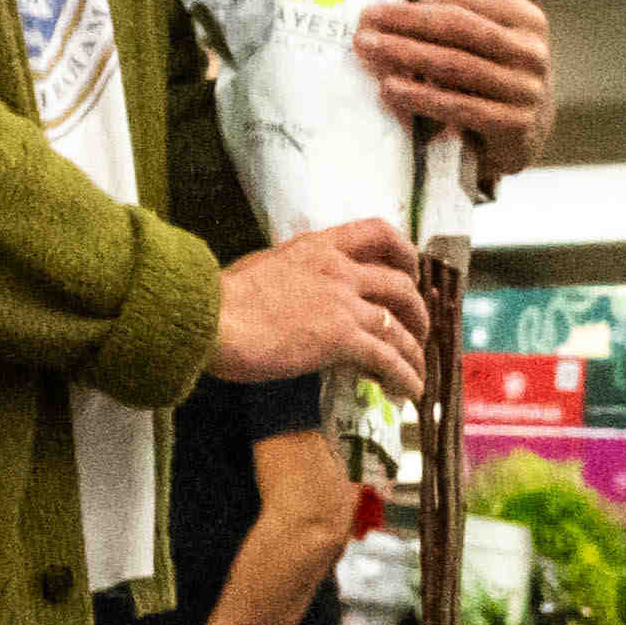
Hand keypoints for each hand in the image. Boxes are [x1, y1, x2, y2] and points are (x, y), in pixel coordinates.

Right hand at [215, 220, 429, 396]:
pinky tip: (410, 392)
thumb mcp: (264, 267)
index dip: (406, 253)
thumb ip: (294, 272)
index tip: (413, 272)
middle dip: (418, 312)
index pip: (378, 232)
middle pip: (402, 286)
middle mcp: (338, 270)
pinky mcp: (340, 339)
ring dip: (415, 353)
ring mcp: (343, 304)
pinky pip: (388, 359)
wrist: (207, 319)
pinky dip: (406, 377)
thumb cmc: (220, 299)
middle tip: (417, 332)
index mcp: (318, 247)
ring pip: (400, 328)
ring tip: (417, 372)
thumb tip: (300, 287)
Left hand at [355, 0, 553, 183]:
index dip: (424, 1)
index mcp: (528, 19)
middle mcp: (533, 53)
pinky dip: (422, 99)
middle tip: (362, 23)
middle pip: (458, 31)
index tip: (386, 7)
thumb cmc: (504, 65)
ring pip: (455, 68)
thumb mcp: (507, 17)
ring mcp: (526, 92)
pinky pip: (460, 108)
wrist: (528, 135)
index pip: (468, 0)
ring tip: (366, 51)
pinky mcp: (514, 128)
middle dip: (405, 24)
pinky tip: (389, 90)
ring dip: (404, 57)